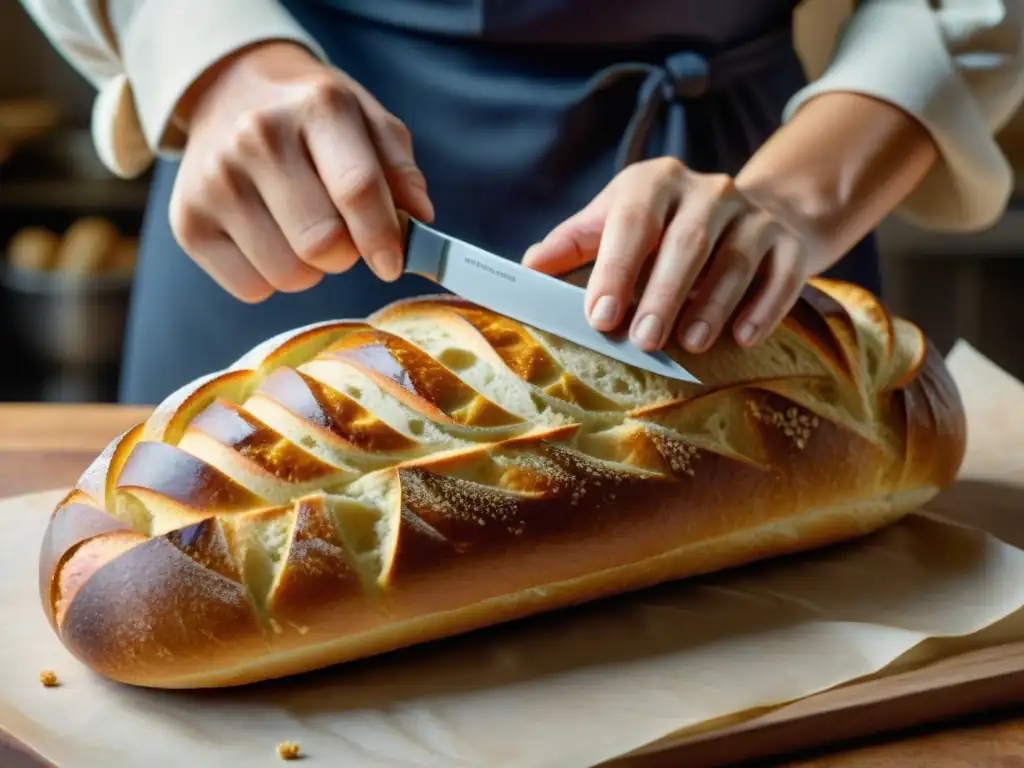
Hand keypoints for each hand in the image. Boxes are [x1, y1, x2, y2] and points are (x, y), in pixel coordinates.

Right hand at [170, 42, 433, 301]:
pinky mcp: (188, 222)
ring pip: (289, 274)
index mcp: (316, 108)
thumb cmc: (311, 117)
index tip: (392, 263)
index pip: (357, 188)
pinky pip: (252, 289)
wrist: (230, 90)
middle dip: (346, 252)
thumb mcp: (367, 120)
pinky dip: (271, 277)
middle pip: (322, 243)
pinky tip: (268, 238)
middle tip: (342, 234)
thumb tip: (419, 221)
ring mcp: (215, 181)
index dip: (383, 238)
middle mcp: (257, 138)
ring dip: (310, 268)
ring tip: (301, 229)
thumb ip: (400, 169)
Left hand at [522, 157, 816, 353]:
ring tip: (689, 343)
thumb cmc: (667, 228)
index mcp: (654, 183)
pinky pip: (780, 274)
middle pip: (685, 243)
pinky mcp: (788, 243)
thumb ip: (574, 244)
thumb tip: (528, 268)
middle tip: (642, 341)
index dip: (615, 269)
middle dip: (662, 295)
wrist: (758, 214)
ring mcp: (752, 215)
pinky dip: (763, 307)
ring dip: (712, 304)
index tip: (600, 316)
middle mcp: (707, 191)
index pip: (633, 221)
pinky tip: (743, 337)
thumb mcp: (616, 221)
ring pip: (734, 259)